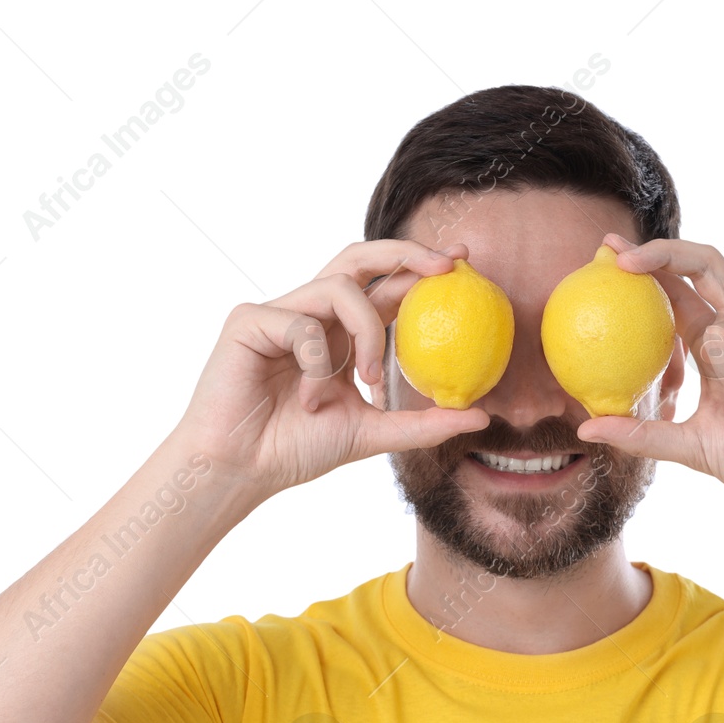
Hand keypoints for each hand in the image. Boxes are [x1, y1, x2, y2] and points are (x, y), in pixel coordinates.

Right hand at [173, 239, 489, 501]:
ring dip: (367, 332)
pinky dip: (319, 365)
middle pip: (359, 257)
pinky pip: (304, 325)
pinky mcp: (250, 320)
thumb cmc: (296, 450)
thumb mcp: (372, 434)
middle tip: (445, 266)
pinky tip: (309, 400)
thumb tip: (482, 415)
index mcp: (340, 333)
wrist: (241, 470)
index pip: (384, 287)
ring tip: (368, 380)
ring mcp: (279, 313)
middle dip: (406, 251)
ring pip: (340, 287)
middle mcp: (312, 314)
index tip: (463, 262)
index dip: (420, 268)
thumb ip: (422, 423)